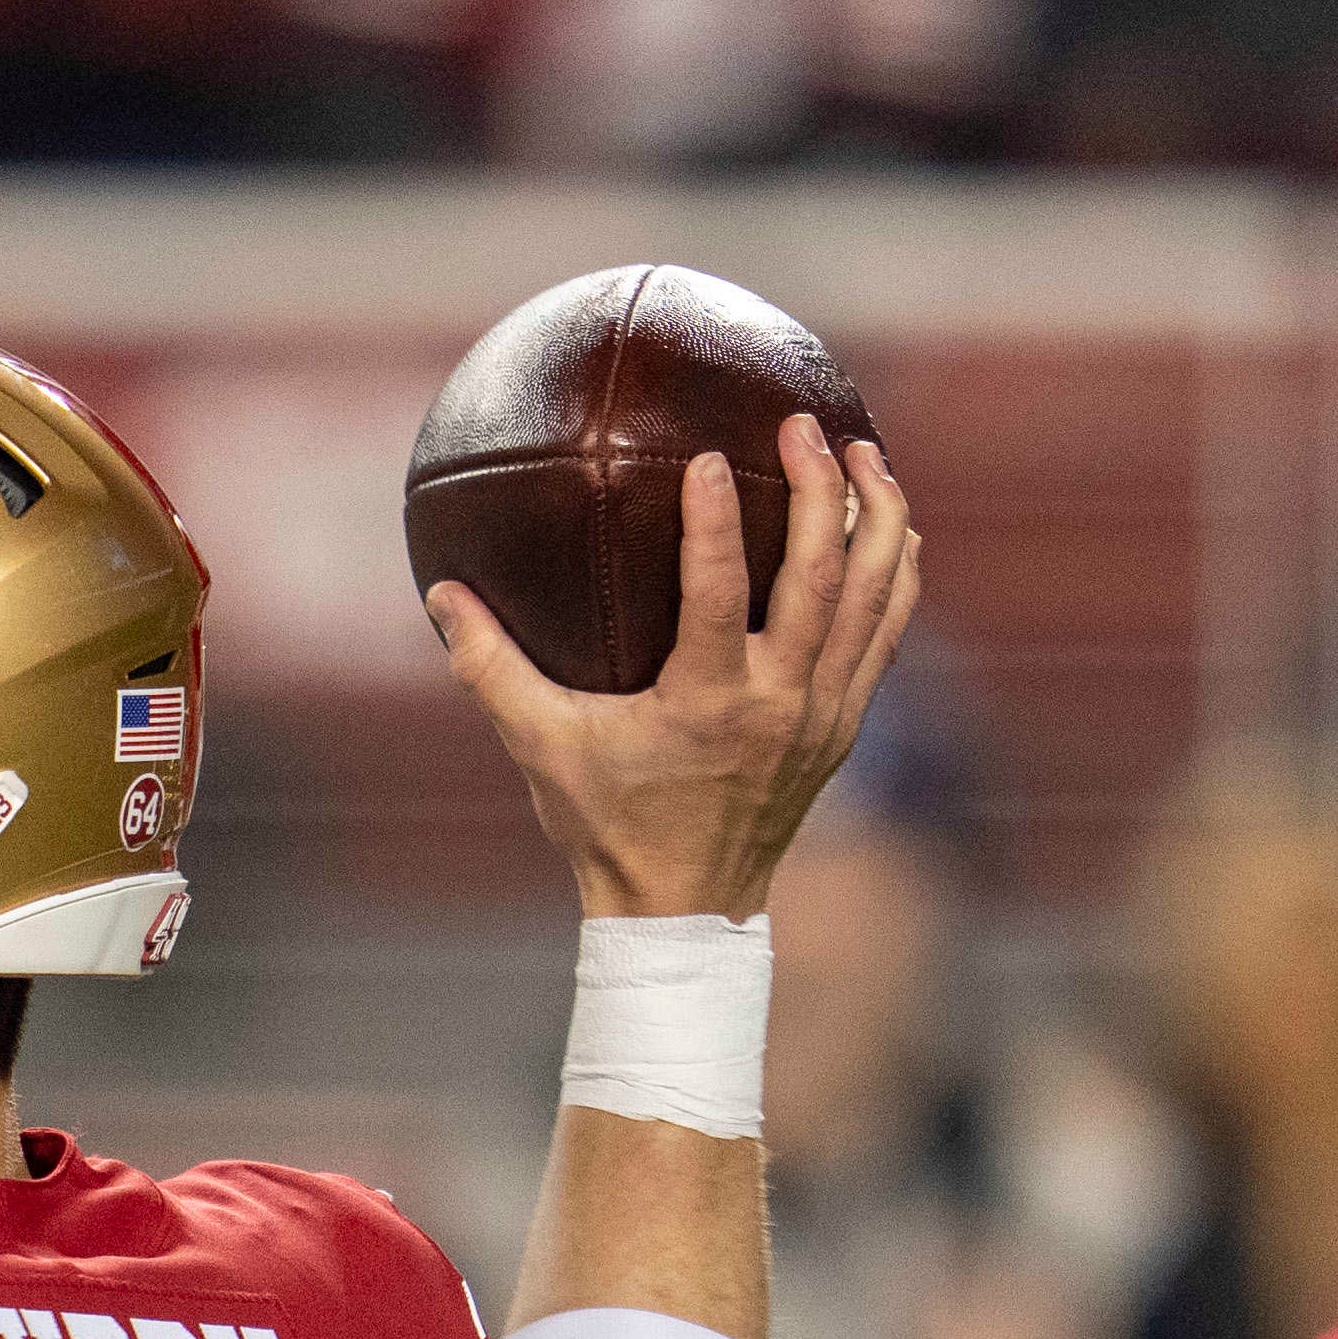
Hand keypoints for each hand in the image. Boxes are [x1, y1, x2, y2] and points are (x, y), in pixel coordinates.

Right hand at [427, 414, 924, 924]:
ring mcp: (823, 714)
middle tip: (802, 427)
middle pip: (823, 577)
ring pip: (873, 596)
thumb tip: (441, 593)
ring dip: (878, 515)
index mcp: (708, 705)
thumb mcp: (540, 748)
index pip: (721, 592)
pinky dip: (896, 572)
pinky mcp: (845, 724)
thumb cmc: (607, 825)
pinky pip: (889, 632)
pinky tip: (890, 523)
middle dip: (824, 489)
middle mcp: (780, 704)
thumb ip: (490, 669)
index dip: (717, 521)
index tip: (709, 457)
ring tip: (864, 450)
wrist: (685, 911)